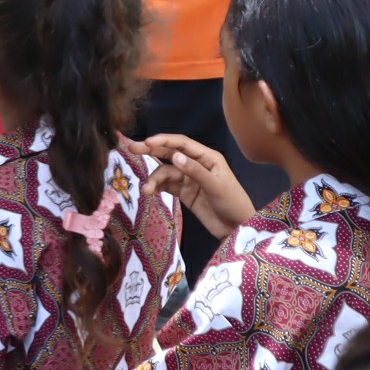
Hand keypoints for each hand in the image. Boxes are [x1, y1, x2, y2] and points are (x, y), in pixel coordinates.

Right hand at [141, 132, 256, 239]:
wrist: (237, 229)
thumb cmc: (233, 204)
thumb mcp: (215, 186)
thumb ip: (195, 171)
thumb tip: (175, 157)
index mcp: (207, 158)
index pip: (182, 144)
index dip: (163, 141)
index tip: (147, 143)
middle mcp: (196, 165)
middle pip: (170, 153)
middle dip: (151, 151)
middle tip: (132, 149)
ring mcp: (189, 179)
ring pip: (166, 172)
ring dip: (154, 178)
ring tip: (147, 190)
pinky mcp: (185, 193)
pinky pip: (166, 186)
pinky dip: (157, 187)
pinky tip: (151, 193)